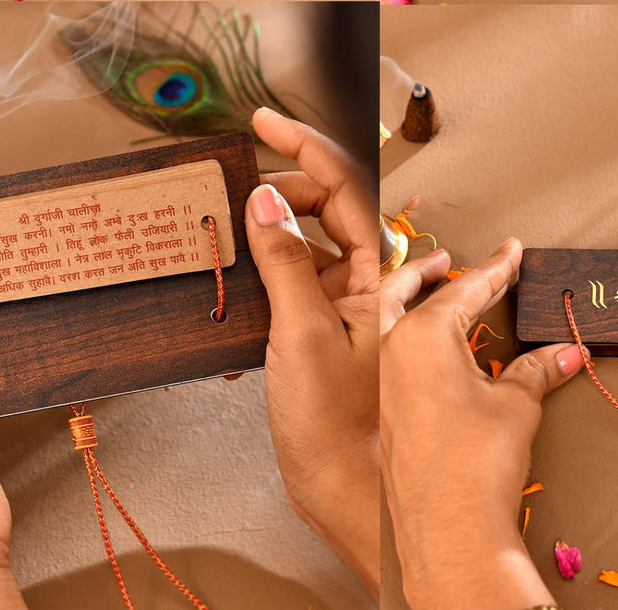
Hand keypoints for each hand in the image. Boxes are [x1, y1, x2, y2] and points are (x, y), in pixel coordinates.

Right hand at [245, 107, 379, 596]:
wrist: (354, 496)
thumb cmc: (340, 427)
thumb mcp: (302, 333)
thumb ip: (285, 260)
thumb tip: (264, 199)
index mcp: (376, 273)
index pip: (341, 186)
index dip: (304, 145)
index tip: (265, 120)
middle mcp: (372, 283)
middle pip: (332, 207)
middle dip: (290, 184)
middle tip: (244, 185)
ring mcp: (353, 307)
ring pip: (319, 241)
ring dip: (283, 223)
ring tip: (241, 222)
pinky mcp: (333, 333)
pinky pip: (310, 278)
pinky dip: (282, 262)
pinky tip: (260, 263)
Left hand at [380, 238, 585, 609]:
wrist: (447, 533)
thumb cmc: (475, 464)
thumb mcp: (515, 405)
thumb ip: (537, 369)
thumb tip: (566, 352)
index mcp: (423, 334)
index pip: (468, 288)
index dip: (496, 268)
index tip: (510, 250)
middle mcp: (393, 350)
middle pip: (423, 296)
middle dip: (449, 274)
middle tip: (477, 264)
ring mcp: (383, 381)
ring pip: (398, 322)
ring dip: (421, 302)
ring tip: (447, 291)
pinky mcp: (383, 410)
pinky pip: (396, 356)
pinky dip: (414, 338)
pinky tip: (435, 350)